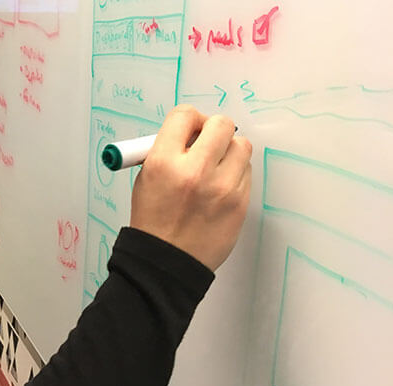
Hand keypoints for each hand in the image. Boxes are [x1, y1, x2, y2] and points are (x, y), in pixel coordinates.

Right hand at [129, 105, 251, 270]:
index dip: (190, 119)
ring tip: (215, 168)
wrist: (166, 262)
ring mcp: (221, 188)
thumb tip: (192, 131)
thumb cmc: (154, 222)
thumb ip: (168, 151)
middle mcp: (194, 171)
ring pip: (241, 146)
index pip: (185, 116)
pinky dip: (235, 175)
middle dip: (214, 129)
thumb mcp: (146, 180)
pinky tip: (219, 189)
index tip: (191, 128)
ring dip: (229, 151)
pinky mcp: (240, 203)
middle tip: (208, 142)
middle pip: (221, 124)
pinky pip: (247, 172)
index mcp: (163, 163)